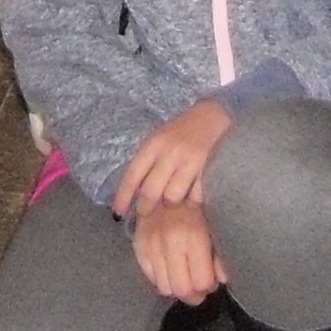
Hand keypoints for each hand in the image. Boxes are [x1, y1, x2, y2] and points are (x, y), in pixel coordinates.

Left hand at [108, 97, 232, 216]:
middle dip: (145, 208)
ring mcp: (189, 161)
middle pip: (151, 191)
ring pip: (172, 197)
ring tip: (170, 202)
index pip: (133, 175)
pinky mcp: (208, 170)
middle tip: (145, 213)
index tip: (117, 213)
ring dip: (170, 203)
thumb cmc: (180, 131)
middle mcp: (169, 152)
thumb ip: (146, 162)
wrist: (212, 116)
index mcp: (153, 144)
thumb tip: (132, 193)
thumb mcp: (158, 140)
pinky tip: (190, 198)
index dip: (123, 197)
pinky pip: (194, 197)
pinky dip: (190, 201)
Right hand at [129, 195, 224, 302]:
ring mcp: (151, 244)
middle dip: (193, 294)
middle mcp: (170, 242)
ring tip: (184, 276)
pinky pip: (148, 276)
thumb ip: (220, 253)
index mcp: (193, 236)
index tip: (210, 281)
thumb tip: (221, 280)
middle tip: (198, 286)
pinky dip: (160, 278)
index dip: (208, 287)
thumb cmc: (198, 199)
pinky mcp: (138, 243)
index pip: (201, 283)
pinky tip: (169, 268)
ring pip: (163, 287)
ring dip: (176, 287)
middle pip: (181, 290)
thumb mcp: (214, 223)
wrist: (169, 176)